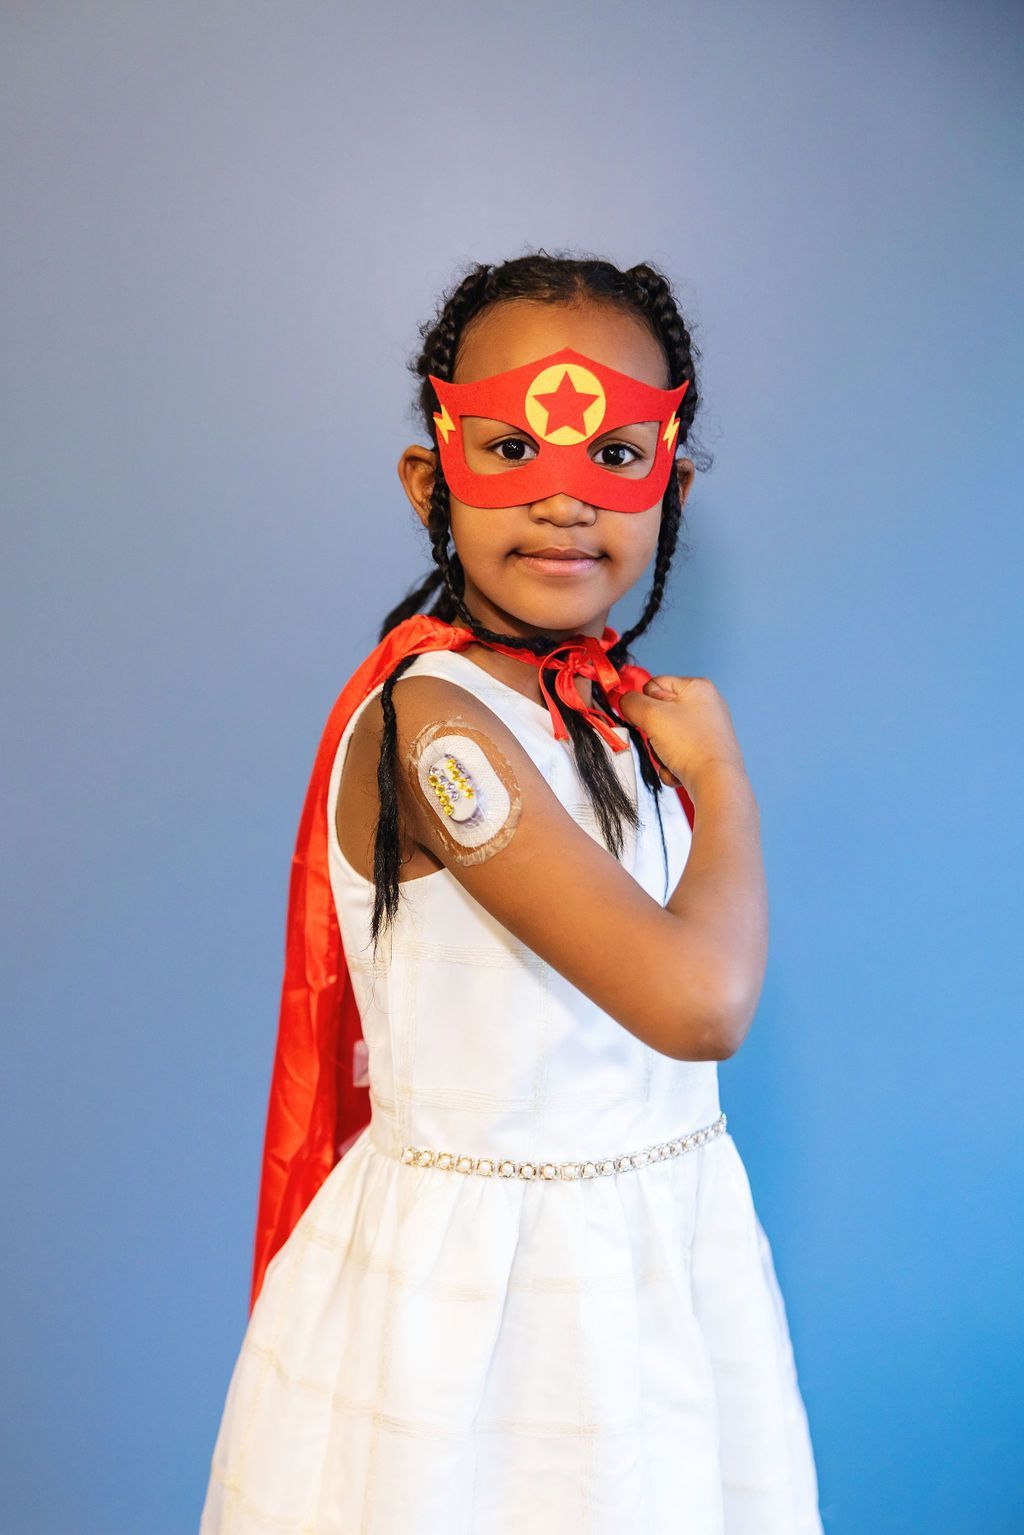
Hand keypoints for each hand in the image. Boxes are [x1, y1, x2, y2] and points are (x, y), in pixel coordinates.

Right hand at [618, 675, 746, 793]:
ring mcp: (707, 730)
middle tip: (660, 740)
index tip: (645, 718)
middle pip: (659, 713)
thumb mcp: (652, 715)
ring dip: (660, 752)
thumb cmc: (693, 746)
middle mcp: (706, 705)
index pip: (654, 684)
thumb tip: (625, 700)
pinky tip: (679, 770)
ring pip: (665, 737)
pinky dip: (672, 764)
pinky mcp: (706, 751)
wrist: (715, 782)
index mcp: (697, 687)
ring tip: (671, 758)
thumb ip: (631, 702)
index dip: (644, 702)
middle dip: (652, 733)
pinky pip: (677, 753)